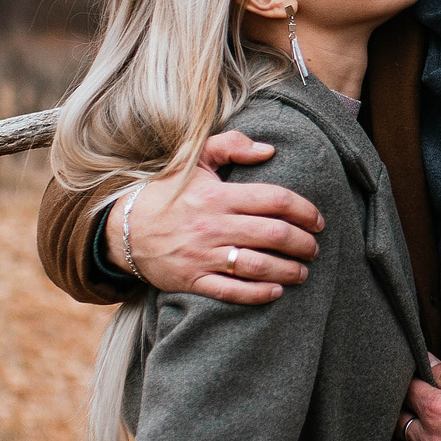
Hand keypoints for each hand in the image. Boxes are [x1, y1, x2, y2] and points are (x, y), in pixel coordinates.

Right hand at [104, 131, 323, 304]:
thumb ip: (231, 147)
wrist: (122, 227)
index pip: (274, 200)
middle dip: (303, 243)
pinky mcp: (192, 280)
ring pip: (257, 265)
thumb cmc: (166, 192)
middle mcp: (212, 225)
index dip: (304, 210)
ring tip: (303, 272)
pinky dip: (257, 294)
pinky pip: (231, 291)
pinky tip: (276, 292)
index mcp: (217, 194)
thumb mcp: (194, 160)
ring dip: (288, 270)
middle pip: (273, 234)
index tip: (318, 220)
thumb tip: (269, 149)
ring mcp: (202, 255)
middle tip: (315, 247)